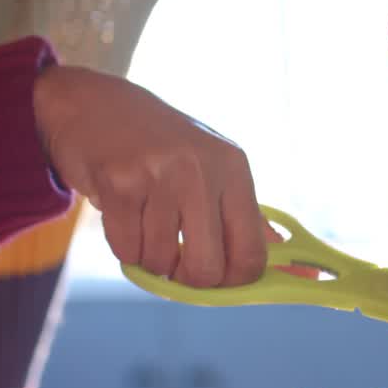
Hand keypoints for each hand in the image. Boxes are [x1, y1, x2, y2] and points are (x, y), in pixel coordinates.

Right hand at [34, 65, 266, 287]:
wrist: (93, 105)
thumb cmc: (160, 147)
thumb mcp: (213, 170)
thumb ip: (249, 222)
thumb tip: (294, 274)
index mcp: (233, 168)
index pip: (251, 253)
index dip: (232, 282)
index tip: (214, 279)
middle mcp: (201, 169)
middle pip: (207, 269)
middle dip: (186, 279)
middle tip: (174, 262)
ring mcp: (159, 173)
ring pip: (160, 261)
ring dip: (148, 257)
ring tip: (143, 223)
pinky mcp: (119, 182)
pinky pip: (126, 249)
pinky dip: (123, 247)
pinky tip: (122, 216)